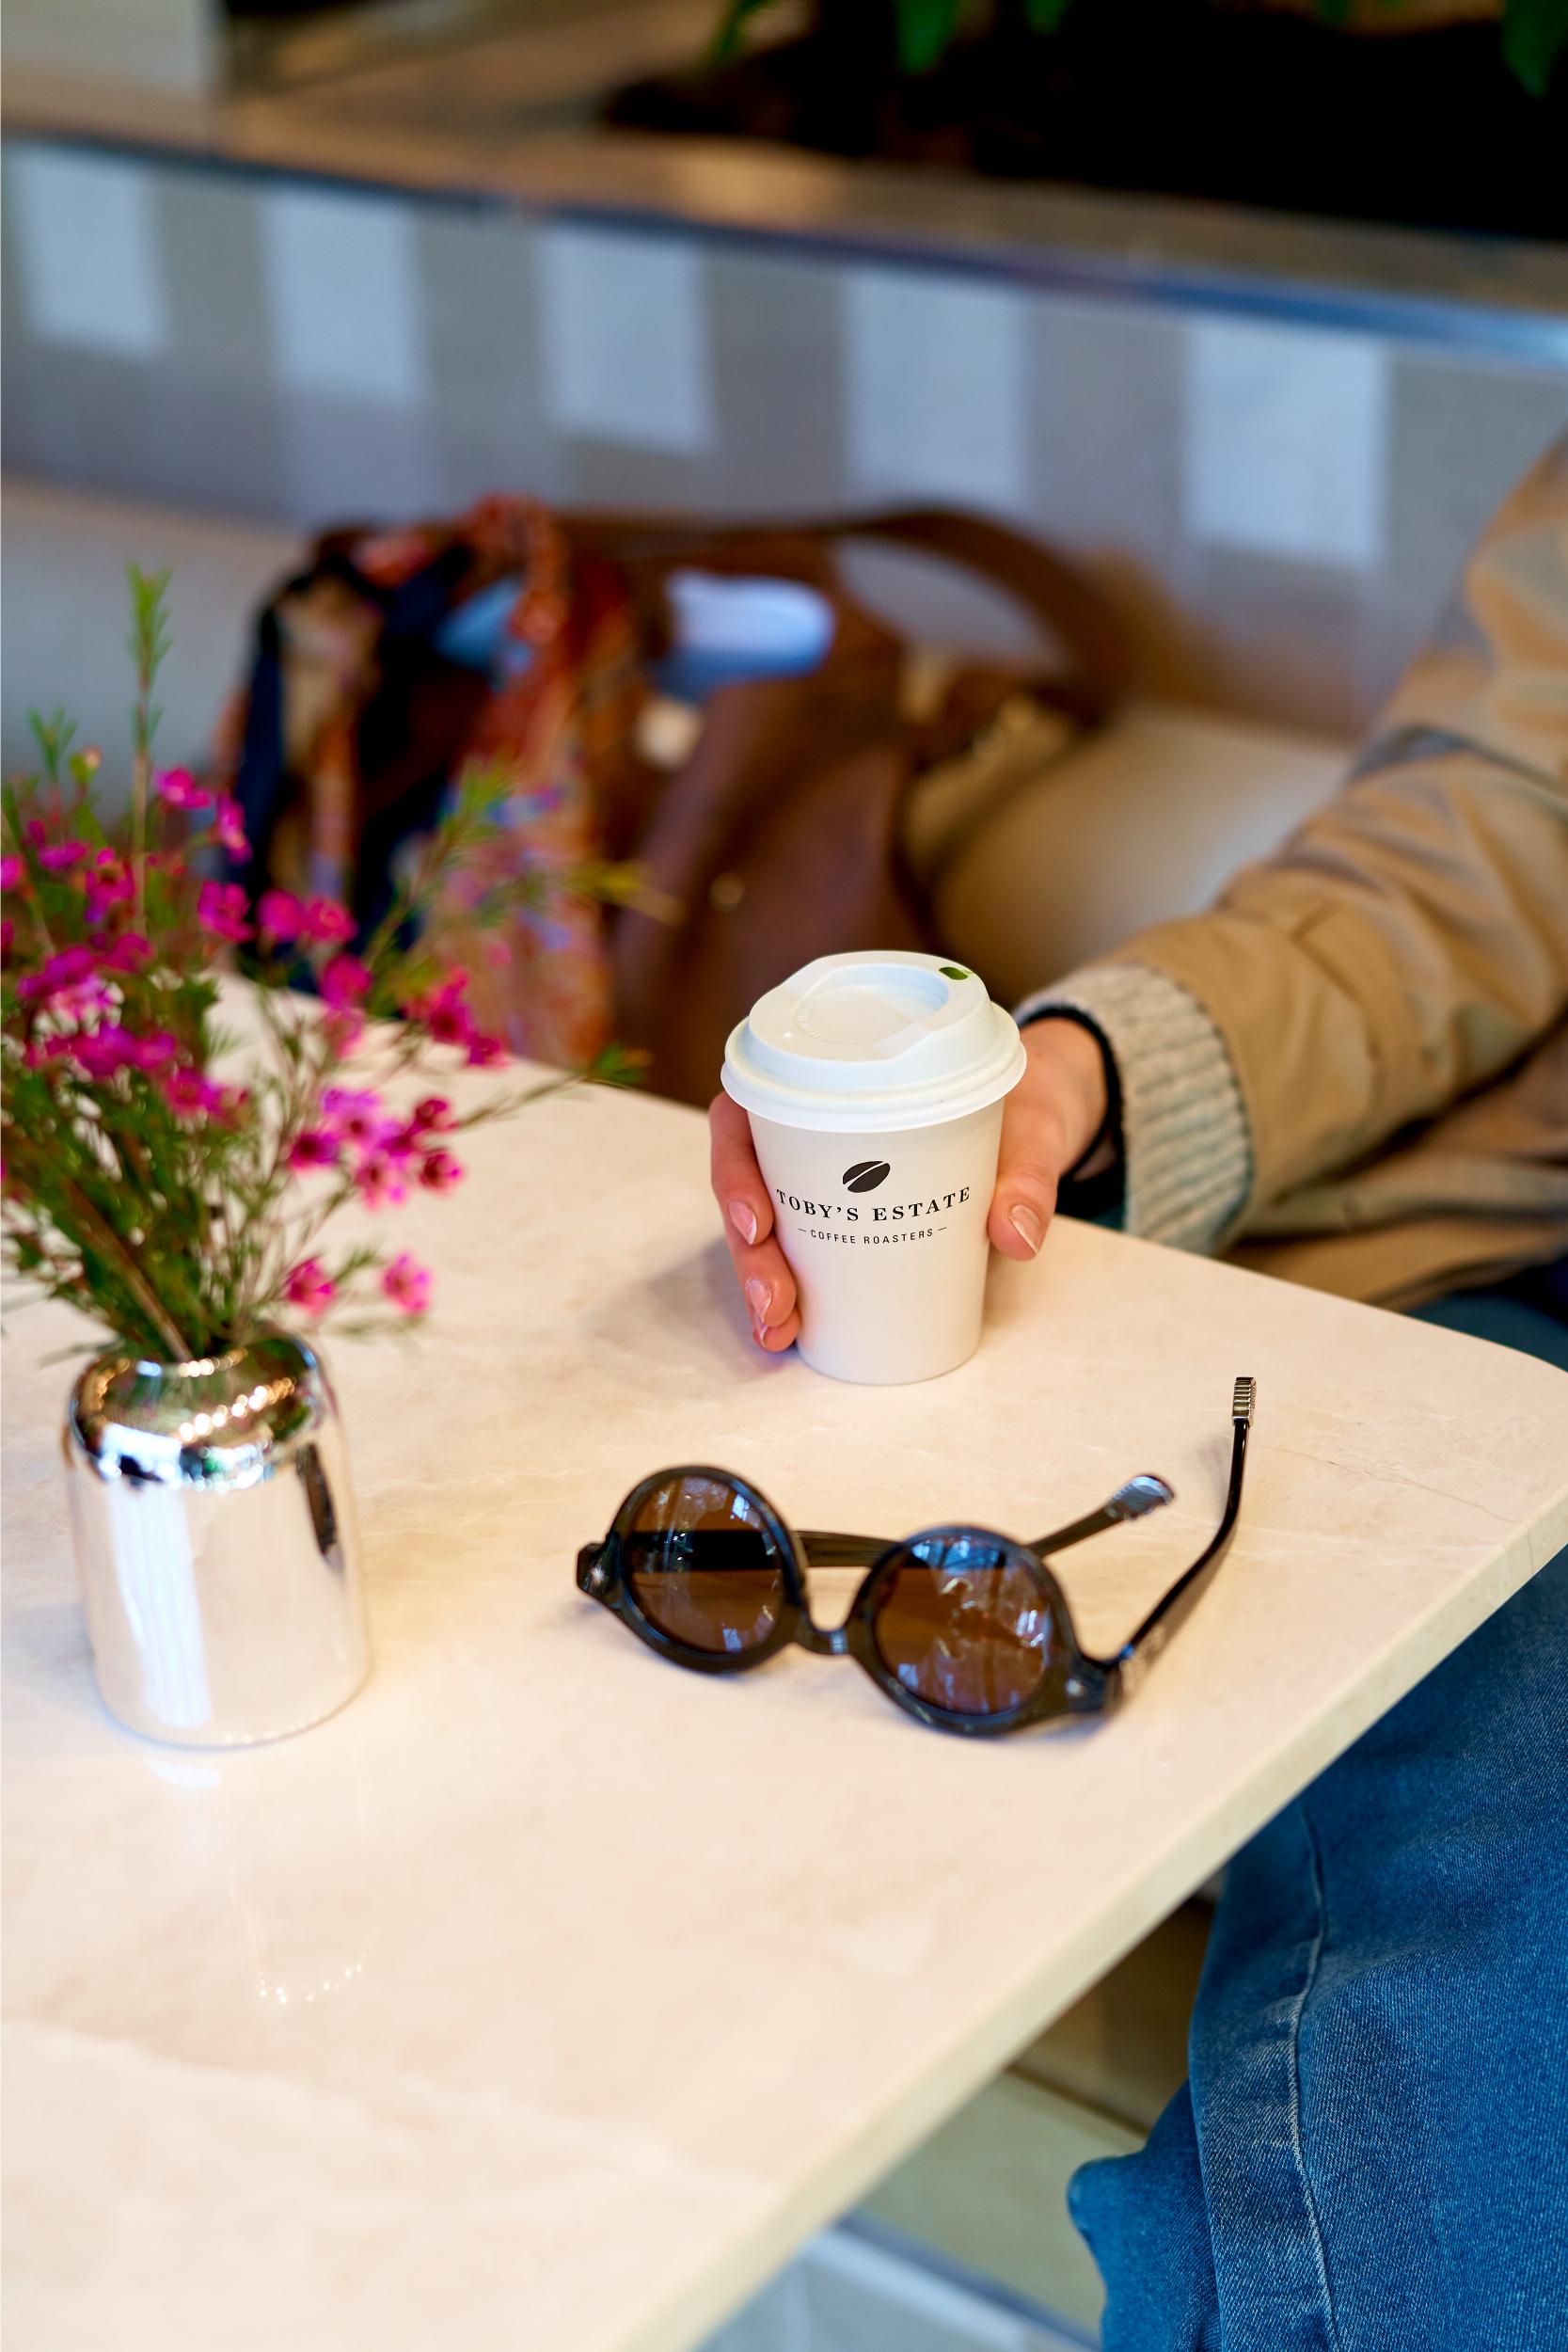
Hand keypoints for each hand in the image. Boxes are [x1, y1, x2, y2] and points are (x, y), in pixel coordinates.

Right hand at [708, 1016, 1109, 1352]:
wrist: (1040, 1120)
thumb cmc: (1022, 1104)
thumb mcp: (1031, 1128)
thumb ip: (1028, 1175)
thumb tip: (1016, 1236)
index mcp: (829, 1076)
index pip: (747, 1113)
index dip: (734, 1168)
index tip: (757, 1223)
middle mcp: (809, 1124)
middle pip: (747, 1182)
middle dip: (749, 1253)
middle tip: (776, 1303)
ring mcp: (823, 1174)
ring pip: (763, 1224)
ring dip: (760, 1281)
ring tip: (780, 1329)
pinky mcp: (846, 1214)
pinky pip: (798, 1249)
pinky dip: (788, 1292)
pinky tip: (789, 1333)